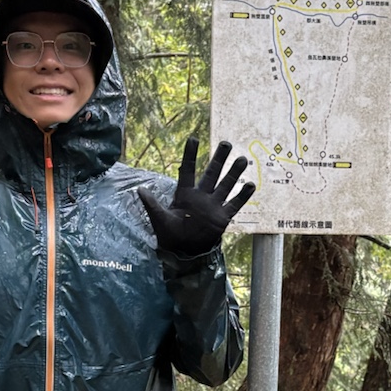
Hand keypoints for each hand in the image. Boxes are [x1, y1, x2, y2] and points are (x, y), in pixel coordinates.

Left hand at [139, 137, 254, 256]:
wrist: (184, 252)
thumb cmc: (169, 235)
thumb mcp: (159, 219)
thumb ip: (151, 204)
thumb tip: (139, 190)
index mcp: (184, 193)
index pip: (188, 170)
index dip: (190, 154)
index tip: (194, 138)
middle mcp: (201, 196)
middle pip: (212, 173)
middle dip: (219, 159)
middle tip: (226, 143)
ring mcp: (213, 205)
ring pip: (225, 185)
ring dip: (234, 173)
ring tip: (242, 159)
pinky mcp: (222, 217)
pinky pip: (234, 204)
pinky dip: (242, 195)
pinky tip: (250, 184)